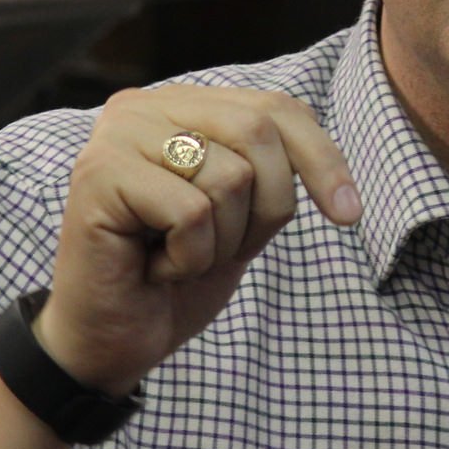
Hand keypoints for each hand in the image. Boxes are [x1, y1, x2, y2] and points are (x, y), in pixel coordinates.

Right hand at [33, 85, 360, 395]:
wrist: (109, 344)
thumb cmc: (174, 279)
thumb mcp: (242, 219)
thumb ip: (271, 172)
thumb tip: (332, 164)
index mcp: (180, 105)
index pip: (277, 107)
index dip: (323, 158)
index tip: (349, 214)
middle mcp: (144, 106)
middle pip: (259, 130)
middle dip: (267, 206)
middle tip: (227, 251)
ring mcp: (116, 135)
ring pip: (230, 176)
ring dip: (221, 241)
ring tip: (177, 257)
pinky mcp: (99, 174)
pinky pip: (192, 212)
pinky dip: (189, 258)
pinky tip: (153, 268)